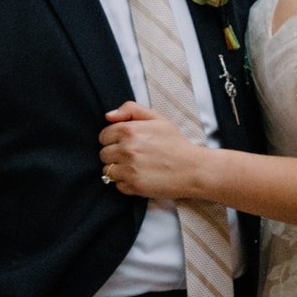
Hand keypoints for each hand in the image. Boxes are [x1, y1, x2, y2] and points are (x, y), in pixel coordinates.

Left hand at [100, 101, 234, 202]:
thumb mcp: (157, 118)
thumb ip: (130, 110)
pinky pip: (117, 185)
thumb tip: (108, 116)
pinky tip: (140, 177)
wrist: (192, 168)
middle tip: (133, 155)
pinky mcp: (133, 186)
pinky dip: (125, 183)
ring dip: (118, 169)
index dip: (113, 139)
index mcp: (128, 130)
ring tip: (136, 167)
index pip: (103, 136)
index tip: (126, 142)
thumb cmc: (175, 142)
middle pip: (103, 154)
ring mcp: (128, 169)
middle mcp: (125, 149)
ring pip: (107, 171)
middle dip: (115, 154)